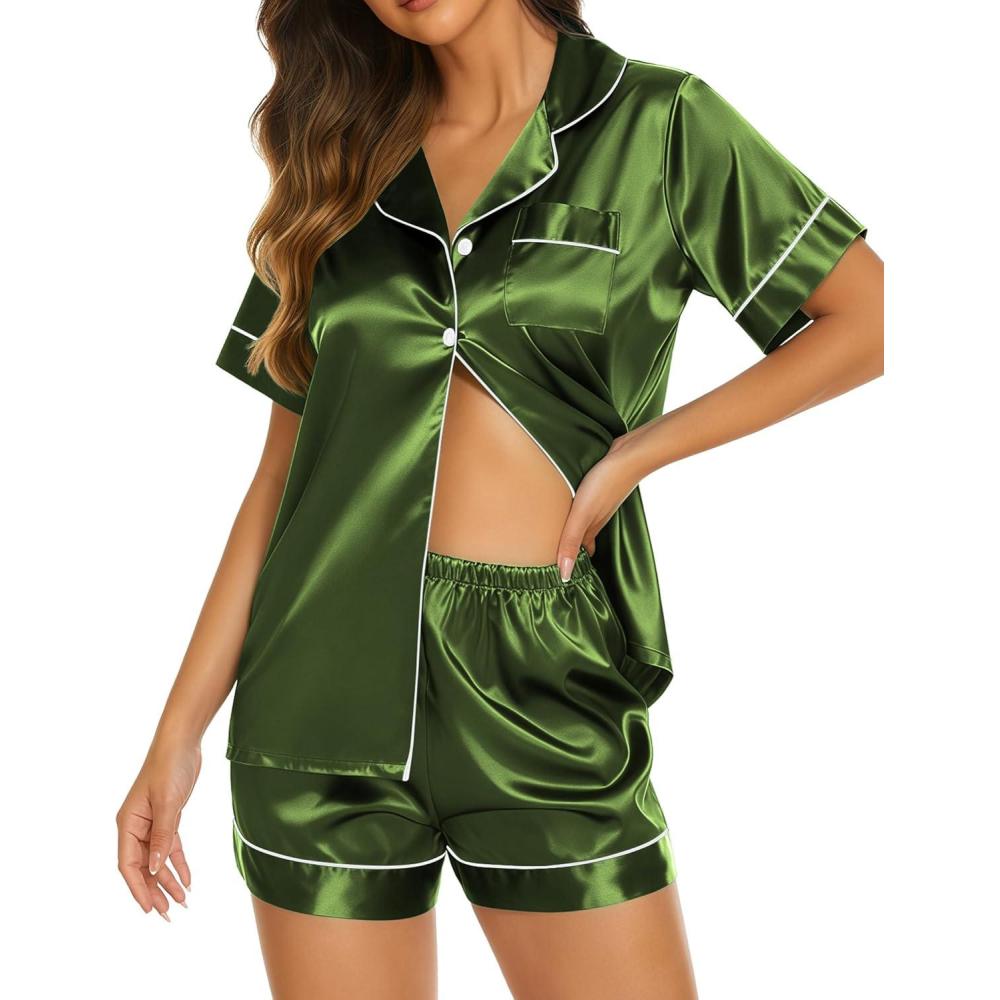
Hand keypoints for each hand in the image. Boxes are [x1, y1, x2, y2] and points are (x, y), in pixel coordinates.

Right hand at [116, 739, 199, 920]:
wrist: (182, 743)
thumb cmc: (169, 767)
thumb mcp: (167, 802)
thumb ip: (162, 836)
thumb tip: (154, 868)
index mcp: (127, 824)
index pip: (128, 865)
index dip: (138, 889)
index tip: (149, 909)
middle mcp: (135, 827)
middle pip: (142, 867)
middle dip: (154, 891)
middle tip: (167, 914)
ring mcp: (151, 823)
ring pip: (156, 860)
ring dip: (168, 880)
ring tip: (181, 903)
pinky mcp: (167, 818)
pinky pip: (170, 847)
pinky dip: (178, 863)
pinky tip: (187, 879)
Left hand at [556, 435, 641, 579]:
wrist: (630, 454)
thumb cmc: (605, 484)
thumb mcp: (582, 515)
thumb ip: (571, 541)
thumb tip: (564, 575)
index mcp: (592, 528)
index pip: (580, 553)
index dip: (570, 563)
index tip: (557, 573)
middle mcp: (596, 518)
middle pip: (581, 538)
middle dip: (569, 548)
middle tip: (551, 555)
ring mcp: (600, 502)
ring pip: (583, 521)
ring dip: (572, 529)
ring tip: (555, 532)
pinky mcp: (600, 487)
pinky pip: (586, 504)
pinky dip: (576, 509)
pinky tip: (569, 502)